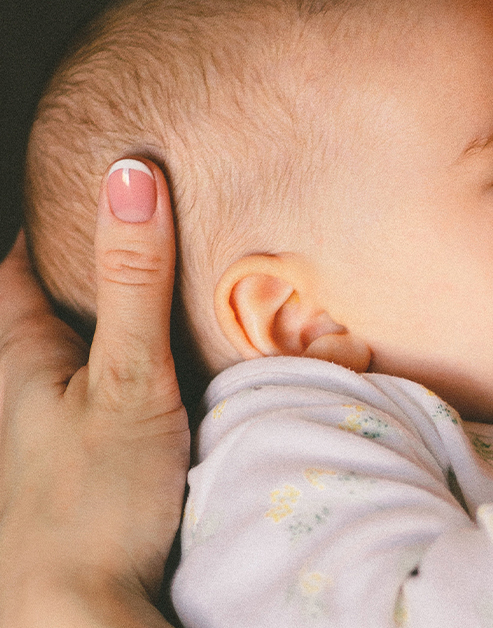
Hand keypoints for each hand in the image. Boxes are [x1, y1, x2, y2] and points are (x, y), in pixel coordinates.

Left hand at [0, 159, 187, 626]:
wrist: (81, 609)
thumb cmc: (92, 499)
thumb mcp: (126, 376)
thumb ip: (133, 281)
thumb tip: (130, 174)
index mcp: (21, 356)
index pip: (17, 270)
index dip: (49, 226)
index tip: (89, 185)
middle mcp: (26, 391)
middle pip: (45, 312)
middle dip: (84, 274)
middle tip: (137, 235)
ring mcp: (53, 435)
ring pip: (75, 359)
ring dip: (110, 327)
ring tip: (162, 298)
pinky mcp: (88, 470)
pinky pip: (104, 401)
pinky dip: (132, 375)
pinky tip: (171, 380)